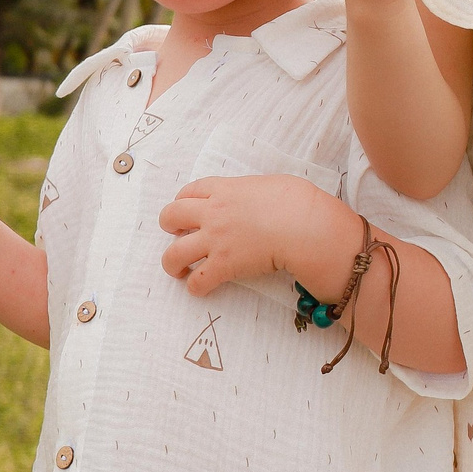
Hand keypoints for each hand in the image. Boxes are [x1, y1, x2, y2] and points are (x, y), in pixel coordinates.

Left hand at [157, 174, 330, 297]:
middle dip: (169, 226)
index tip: (187, 212)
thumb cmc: (295, 202)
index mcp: (224, 190)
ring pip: (173, 254)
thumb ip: (251, 192)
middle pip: (170, 216)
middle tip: (179, 236)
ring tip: (179, 269)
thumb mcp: (269, 184)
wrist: (303, 224)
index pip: (189, 191)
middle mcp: (213, 212)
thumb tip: (255, 199)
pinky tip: (201, 287)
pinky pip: (197, 281)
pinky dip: (196, 287)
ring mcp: (215, 240)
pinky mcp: (223, 265)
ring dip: (172, 263)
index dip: (182, 202)